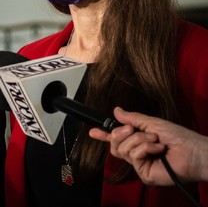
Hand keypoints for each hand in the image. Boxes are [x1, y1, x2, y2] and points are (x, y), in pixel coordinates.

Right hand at [89, 107, 207, 184]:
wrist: (191, 150)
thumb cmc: (178, 137)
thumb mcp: (151, 122)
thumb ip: (132, 118)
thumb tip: (116, 111)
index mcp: (138, 141)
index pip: (117, 139)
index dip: (104, 135)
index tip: (93, 131)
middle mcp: (138, 153)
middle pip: (114, 144)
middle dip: (121, 133)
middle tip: (133, 129)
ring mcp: (140, 164)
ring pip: (122, 149)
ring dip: (139, 139)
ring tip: (155, 140)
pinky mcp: (144, 173)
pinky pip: (133, 156)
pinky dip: (144, 148)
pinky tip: (157, 149)